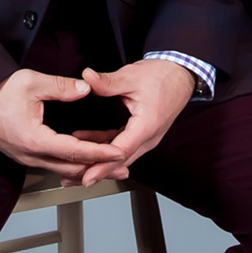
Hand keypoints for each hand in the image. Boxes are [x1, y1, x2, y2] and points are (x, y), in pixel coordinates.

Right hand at [0, 71, 116, 179]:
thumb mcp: (30, 83)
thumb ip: (61, 87)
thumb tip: (85, 88)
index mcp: (34, 140)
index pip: (75, 151)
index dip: (100, 153)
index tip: (119, 153)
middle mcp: (31, 155)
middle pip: (72, 168)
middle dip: (99, 168)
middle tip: (124, 168)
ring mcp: (27, 158)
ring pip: (63, 169)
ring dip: (88, 167)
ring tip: (110, 166)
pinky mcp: (25, 155)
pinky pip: (54, 164)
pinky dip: (73, 163)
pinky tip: (84, 157)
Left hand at [68, 57, 196, 186]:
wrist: (181, 74)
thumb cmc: (162, 76)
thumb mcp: (132, 76)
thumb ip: (107, 81)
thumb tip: (86, 78)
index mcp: (147, 125)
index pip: (121, 152)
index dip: (101, 166)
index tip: (85, 176)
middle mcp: (148, 137)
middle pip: (119, 162)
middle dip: (95, 171)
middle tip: (70, 178)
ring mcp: (146, 138)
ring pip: (120, 157)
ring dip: (97, 162)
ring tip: (72, 167)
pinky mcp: (142, 135)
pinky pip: (122, 147)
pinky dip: (103, 149)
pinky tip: (85, 145)